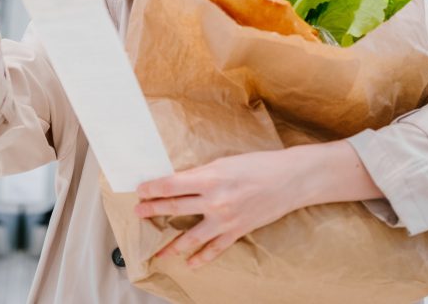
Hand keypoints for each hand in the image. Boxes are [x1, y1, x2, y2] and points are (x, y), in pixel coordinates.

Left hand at [134, 149, 299, 267]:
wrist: (289, 179)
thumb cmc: (257, 164)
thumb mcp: (224, 162)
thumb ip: (202, 174)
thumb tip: (179, 182)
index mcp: (209, 177)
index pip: (171, 185)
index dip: (152, 188)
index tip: (140, 190)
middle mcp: (214, 200)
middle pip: (175, 208)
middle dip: (153, 210)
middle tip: (138, 212)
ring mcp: (225, 219)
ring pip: (190, 237)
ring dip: (171, 245)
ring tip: (156, 251)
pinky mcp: (237, 231)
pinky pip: (214, 249)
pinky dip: (201, 259)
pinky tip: (190, 264)